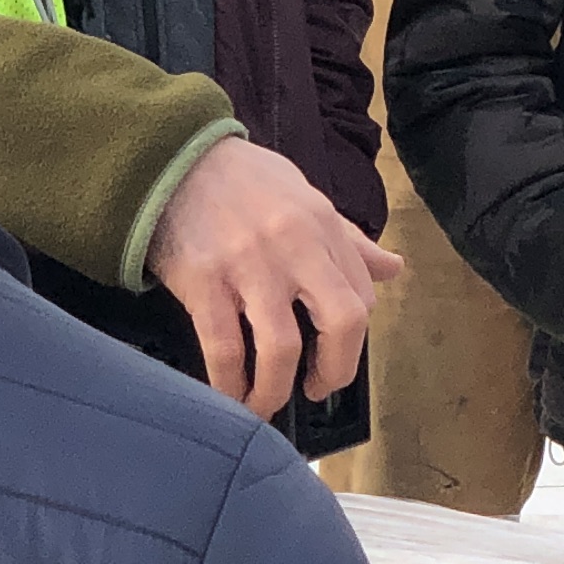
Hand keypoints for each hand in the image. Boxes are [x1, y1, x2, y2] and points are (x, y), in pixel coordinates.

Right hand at [146, 135, 400, 419]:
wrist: (172, 158)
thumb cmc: (243, 181)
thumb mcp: (305, 198)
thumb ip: (348, 241)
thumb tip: (392, 268)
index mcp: (323, 227)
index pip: (361, 297)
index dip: (352, 339)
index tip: (334, 357)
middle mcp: (294, 246)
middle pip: (341, 321)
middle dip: (335, 369)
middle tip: (317, 389)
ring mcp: (248, 265)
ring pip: (281, 346)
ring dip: (275, 389)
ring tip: (264, 404)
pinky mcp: (202, 281)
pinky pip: (224, 348)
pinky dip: (229, 382)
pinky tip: (229, 394)